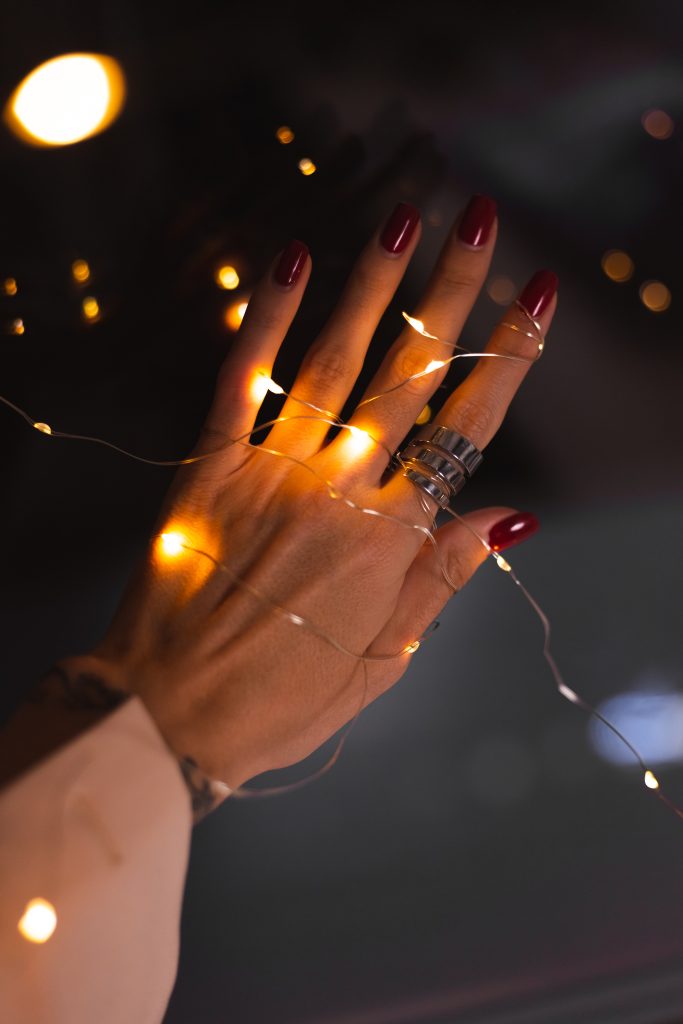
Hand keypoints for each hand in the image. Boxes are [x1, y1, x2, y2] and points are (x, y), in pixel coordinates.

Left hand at [67, 196, 556, 790]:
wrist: (170, 716)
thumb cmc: (282, 701)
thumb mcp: (383, 659)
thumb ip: (442, 580)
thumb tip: (509, 515)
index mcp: (391, 542)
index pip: (466, 430)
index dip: (508, 357)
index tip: (537, 297)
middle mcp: (339, 492)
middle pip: (408, 376)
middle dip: (450, 292)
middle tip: (477, 221)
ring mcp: (271, 472)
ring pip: (334, 361)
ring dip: (372, 286)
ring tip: (404, 217)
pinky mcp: (209, 467)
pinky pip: (242, 379)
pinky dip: (265, 317)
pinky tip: (291, 259)